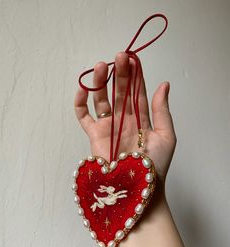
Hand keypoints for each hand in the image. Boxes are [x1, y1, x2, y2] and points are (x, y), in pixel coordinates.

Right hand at [74, 52, 175, 188]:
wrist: (139, 188)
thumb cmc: (155, 165)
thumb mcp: (166, 136)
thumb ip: (162, 111)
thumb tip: (164, 84)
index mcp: (141, 119)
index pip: (137, 93)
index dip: (136, 76)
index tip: (133, 59)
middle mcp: (123, 120)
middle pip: (119, 92)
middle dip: (119, 74)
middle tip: (119, 56)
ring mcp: (108, 127)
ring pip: (102, 100)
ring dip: (100, 83)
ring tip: (101, 66)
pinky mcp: (94, 136)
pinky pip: (83, 117)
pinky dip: (80, 104)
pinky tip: (82, 89)